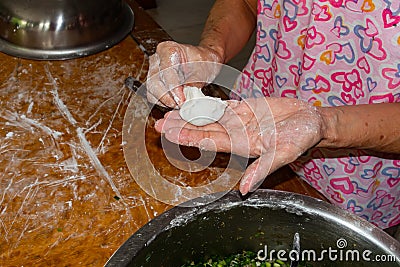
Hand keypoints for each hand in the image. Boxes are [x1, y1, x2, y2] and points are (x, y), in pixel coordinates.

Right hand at [146, 41, 222, 107]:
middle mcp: (157, 59)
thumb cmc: (203, 61)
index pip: (166, 71)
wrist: (203, 62)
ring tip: (180, 105)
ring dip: (165, 101)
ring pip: (152, 91)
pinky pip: (153, 96)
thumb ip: (194, 82)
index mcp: (168, 49)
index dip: (173, 88)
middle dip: (168, 97)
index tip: (182, 100)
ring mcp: (153, 71)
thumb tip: (187, 95)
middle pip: (155, 82)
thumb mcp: (203, 70)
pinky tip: (175, 103)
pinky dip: (163, 103)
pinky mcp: (153, 83)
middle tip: (181, 105)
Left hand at [155, 97, 323, 193]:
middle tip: (159, 124)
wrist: (311, 121)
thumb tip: (244, 189)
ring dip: (190, 115)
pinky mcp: (246, 108)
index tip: (170, 134)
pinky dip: (207, 104)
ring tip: (170, 113)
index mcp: (242, 145)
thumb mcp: (283, 154)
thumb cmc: (301, 138)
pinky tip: (192, 102)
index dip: (190, 137)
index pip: (210, 141)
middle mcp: (237, 133)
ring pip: (210, 117)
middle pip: (204, 129)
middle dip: (182, 127)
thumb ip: (262, 169)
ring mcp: (240, 120)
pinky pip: (222, 106)